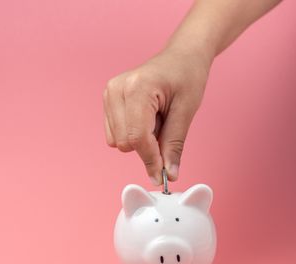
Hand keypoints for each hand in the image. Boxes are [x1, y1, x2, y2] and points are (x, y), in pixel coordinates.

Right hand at [103, 45, 212, 184]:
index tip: (162, 175)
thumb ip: (174, 144)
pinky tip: (145, 118)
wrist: (181, 55)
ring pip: (118, 141)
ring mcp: (109, 93)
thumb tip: (168, 174)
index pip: (137, 137)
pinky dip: (131, 134)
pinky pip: (114, 134)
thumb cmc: (187, 76)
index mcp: (137, 87)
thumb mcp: (186, 111)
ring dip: (139, 140)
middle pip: (125, 142)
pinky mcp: (107, 99)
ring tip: (156, 119)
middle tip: (166, 130)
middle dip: (147, 147)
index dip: (151, 159)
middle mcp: (116, 89)